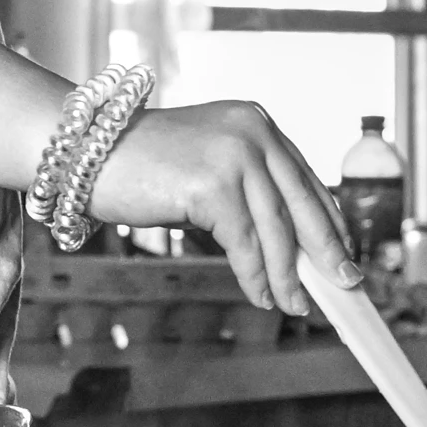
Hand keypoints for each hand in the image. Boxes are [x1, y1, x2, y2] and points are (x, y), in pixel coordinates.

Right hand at [85, 101, 360, 314]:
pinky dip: (255, 276)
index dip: (327, 220)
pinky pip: (245, 243)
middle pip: (302, 202)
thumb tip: (285, 249)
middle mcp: (252, 131)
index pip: (303, 177)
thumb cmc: (134, 164)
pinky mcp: (213, 184)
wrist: (81, 151)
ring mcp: (234, 155)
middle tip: (346, 284)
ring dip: (287, 275)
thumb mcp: (203, 168)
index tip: (341, 251)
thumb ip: (243, 192)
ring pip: (276, 229)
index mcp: (254, 122)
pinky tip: (260, 296)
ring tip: (294, 304)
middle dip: (326, 250)